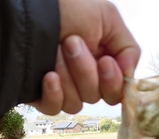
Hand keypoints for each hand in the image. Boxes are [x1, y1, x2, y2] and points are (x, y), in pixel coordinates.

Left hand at [32, 0, 139, 114]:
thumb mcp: (107, 17)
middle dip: (85, 71)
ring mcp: (63, 88)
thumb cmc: (68, 6)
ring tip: (55, 50)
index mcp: (102, 62)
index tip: (104, 61)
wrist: (29, 9)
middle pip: (96, 96)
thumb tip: (129, 76)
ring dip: (67, 76)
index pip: (116, 91)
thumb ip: (128, 48)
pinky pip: (55, 109)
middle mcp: (84, 78)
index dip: (112, 82)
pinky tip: (48, 76)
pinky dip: (54, 93)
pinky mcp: (42, 95)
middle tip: (71, 42)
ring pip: (76, 104)